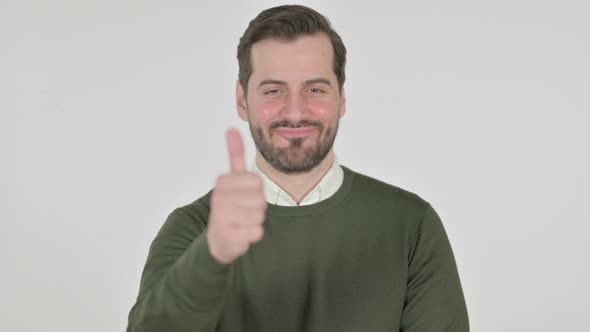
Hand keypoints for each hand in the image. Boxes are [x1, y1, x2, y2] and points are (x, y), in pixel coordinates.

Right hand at [206, 128, 266, 263]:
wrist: (219, 239)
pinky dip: (253, 234)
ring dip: (255, 221)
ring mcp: (222, 218)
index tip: (243, 195)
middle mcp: (219, 198)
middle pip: (260, 199)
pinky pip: (257, 232)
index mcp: (221, 182)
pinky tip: (241, 233)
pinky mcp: (229, 236)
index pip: (257, 181)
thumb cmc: (230, 206)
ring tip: (241, 221)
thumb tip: (232, 129)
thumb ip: (234, 154)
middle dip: (257, 207)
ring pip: (259, 215)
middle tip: (243, 210)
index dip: (256, 190)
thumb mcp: (232, 179)